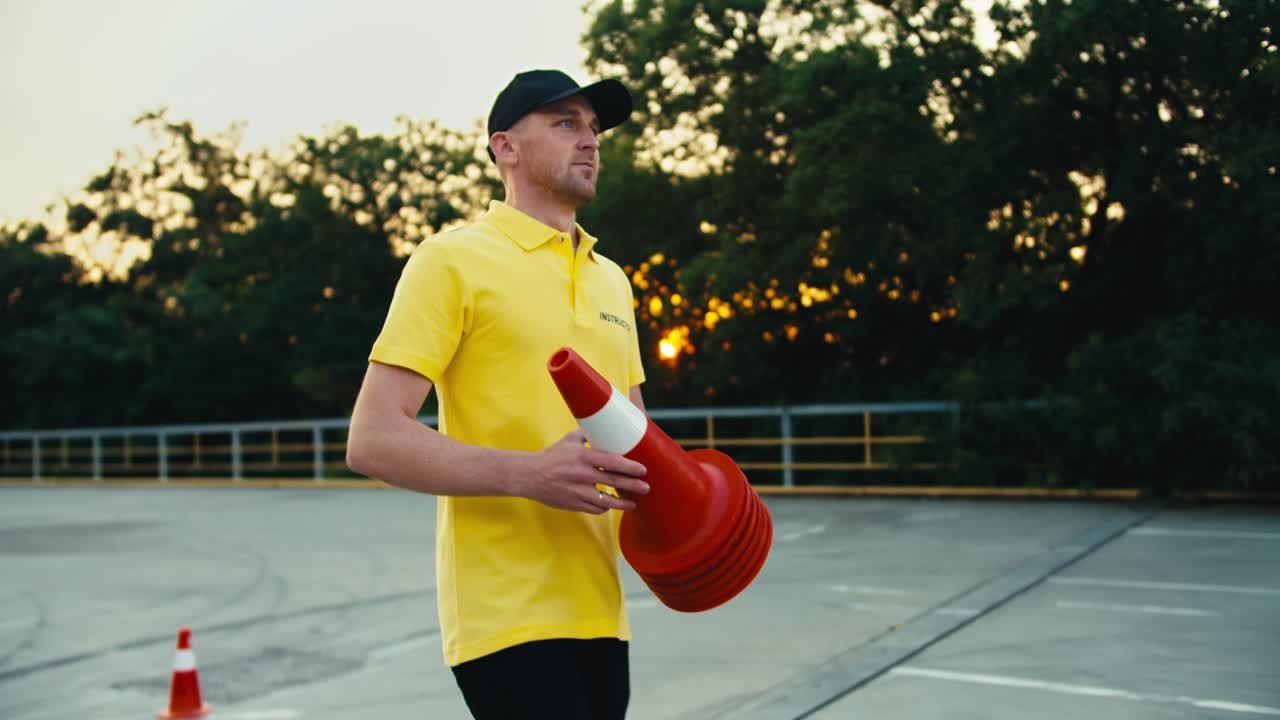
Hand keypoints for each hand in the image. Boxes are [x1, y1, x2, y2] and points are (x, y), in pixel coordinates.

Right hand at [515, 430, 649, 513]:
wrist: (529, 475)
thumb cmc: (551, 456)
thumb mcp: (569, 440)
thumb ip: (588, 436)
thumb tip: (604, 429)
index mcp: (583, 456)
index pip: (614, 462)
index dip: (631, 467)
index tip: (643, 469)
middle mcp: (583, 475)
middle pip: (615, 482)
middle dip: (634, 485)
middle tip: (646, 487)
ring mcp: (578, 492)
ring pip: (607, 501)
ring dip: (623, 503)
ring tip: (633, 503)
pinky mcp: (574, 504)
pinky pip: (595, 508)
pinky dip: (605, 507)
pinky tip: (610, 505)